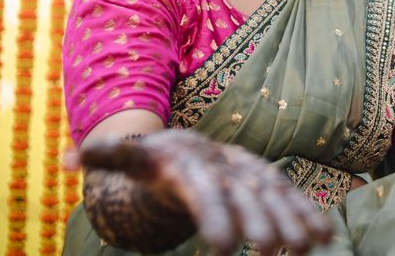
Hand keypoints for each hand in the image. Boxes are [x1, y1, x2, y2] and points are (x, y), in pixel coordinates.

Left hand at [69, 130, 334, 254]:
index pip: (202, 191)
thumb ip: (108, 157)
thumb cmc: (153, 162)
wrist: (187, 148)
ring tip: (306, 248)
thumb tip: (69, 158)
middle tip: (274, 251)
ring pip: (274, 194)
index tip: (223, 247)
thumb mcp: (130, 159)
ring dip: (292, 219)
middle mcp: (224, 165)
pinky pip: (290, 197)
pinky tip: (326, 236)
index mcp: (190, 164)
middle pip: (243, 195)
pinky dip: (308, 213)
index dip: (214, 216)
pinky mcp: (266, 181)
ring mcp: (249, 172)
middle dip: (261, 221)